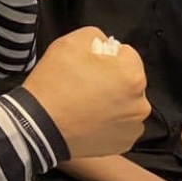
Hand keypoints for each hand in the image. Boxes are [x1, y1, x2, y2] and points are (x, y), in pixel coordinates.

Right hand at [24, 27, 149, 158]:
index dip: (107, 56)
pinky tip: (90, 121)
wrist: (40, 126)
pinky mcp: (125, 144)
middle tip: (86, 84)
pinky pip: (121, 127)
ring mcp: (134, 126)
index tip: (90, 64)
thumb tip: (107, 46)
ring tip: (87, 105)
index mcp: (133, 76)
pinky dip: (110, 123)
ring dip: (113, 102)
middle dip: (113, 79)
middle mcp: (141, 103)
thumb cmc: (56, 83)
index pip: (127, 55)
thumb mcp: (71, 42)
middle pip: (129, 82)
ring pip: (126, 105)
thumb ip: (96, 36)